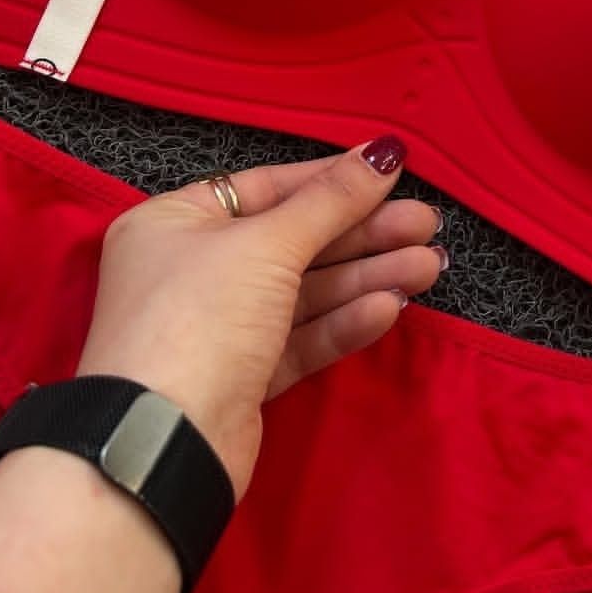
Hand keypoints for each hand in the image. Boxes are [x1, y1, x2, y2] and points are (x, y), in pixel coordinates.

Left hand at [76, 136, 444, 498]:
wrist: (162, 442)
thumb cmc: (203, 315)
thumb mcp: (269, 244)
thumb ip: (333, 199)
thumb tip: (386, 150)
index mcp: (176, 222)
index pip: (268, 188)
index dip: (333, 180)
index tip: (393, 173)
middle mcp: (193, 269)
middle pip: (294, 240)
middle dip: (363, 234)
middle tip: (426, 225)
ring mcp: (219, 327)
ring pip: (304, 292)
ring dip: (366, 277)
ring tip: (429, 266)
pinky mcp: (242, 377)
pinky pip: (299, 338)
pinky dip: (343, 322)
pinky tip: (388, 307)